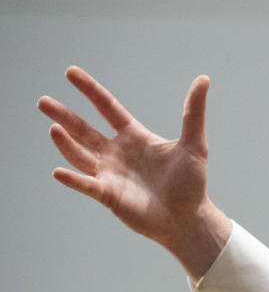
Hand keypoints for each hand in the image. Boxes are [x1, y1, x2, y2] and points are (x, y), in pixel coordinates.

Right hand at [38, 67, 230, 278]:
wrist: (188, 219)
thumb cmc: (191, 183)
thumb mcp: (194, 144)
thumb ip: (193, 112)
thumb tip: (204, 79)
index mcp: (134, 136)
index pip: (107, 107)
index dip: (90, 90)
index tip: (70, 72)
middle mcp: (117, 153)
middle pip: (84, 129)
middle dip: (64, 115)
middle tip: (42, 101)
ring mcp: (110, 174)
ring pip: (80, 154)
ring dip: (66, 143)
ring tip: (54, 128)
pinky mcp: (108, 195)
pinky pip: (86, 184)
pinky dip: (73, 179)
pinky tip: (58, 171)